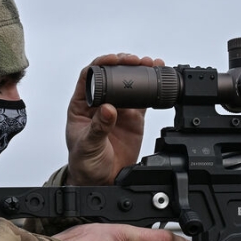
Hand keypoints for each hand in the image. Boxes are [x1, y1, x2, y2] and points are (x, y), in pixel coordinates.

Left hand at [65, 53, 163, 185]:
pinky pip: (142, 99)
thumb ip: (98, 128)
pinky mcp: (133, 118)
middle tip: (137, 61)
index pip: (89, 76)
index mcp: (81, 105)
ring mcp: (118, 109)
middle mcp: (100, 102)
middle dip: (124, 64)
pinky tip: (158, 79)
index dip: (101, 64)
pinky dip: (151, 88)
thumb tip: (108, 109)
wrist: (100, 180)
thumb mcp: (88, 146)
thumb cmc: (85, 162)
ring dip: (140, 72)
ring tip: (152, 65)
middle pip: (111, 75)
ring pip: (128, 83)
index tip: (114, 60)